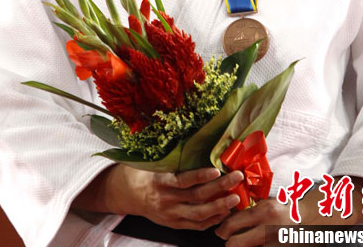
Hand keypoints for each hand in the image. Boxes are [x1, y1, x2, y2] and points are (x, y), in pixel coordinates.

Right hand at [73, 163, 243, 230]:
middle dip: (220, 188)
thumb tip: (194, 137)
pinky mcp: (173, 224)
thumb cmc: (142, 171)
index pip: (183, 180)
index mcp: (160, 181)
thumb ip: (171, 156)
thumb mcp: (153, 161)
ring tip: (236, 199)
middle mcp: (165, 200)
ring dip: (220, 207)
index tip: (217, 169)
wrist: (125, 194)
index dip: (201, 176)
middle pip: (197, 197)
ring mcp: (170, 215)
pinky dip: (211, 221)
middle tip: (237, 178)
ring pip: (199, 215)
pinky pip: (195, 225)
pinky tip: (224, 213)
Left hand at [215, 184, 362, 246]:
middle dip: (228, 242)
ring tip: (238, 242)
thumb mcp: (271, 201)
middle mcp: (268, 230)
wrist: (315, 219)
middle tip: (225, 238)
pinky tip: (255, 245)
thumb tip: (231, 210)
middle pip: (236, 244)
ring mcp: (275, 244)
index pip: (234, 223)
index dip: (223, 228)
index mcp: (265, 212)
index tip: (219, 229)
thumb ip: (253, 207)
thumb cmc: (290, 207)